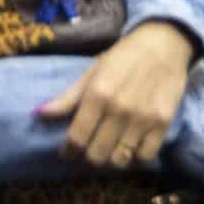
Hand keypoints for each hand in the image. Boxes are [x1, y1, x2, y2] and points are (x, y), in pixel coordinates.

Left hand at [34, 19, 194, 168]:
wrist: (164, 43)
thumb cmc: (123, 57)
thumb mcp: (92, 72)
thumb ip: (67, 97)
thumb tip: (39, 113)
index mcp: (98, 94)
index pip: (76, 138)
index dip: (68, 150)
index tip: (68, 151)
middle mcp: (119, 108)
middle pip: (96, 155)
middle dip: (89, 156)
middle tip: (90, 148)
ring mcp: (143, 118)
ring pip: (119, 160)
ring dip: (111, 159)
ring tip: (110, 148)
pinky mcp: (163, 123)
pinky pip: (145, 157)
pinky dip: (135, 157)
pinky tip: (131, 146)